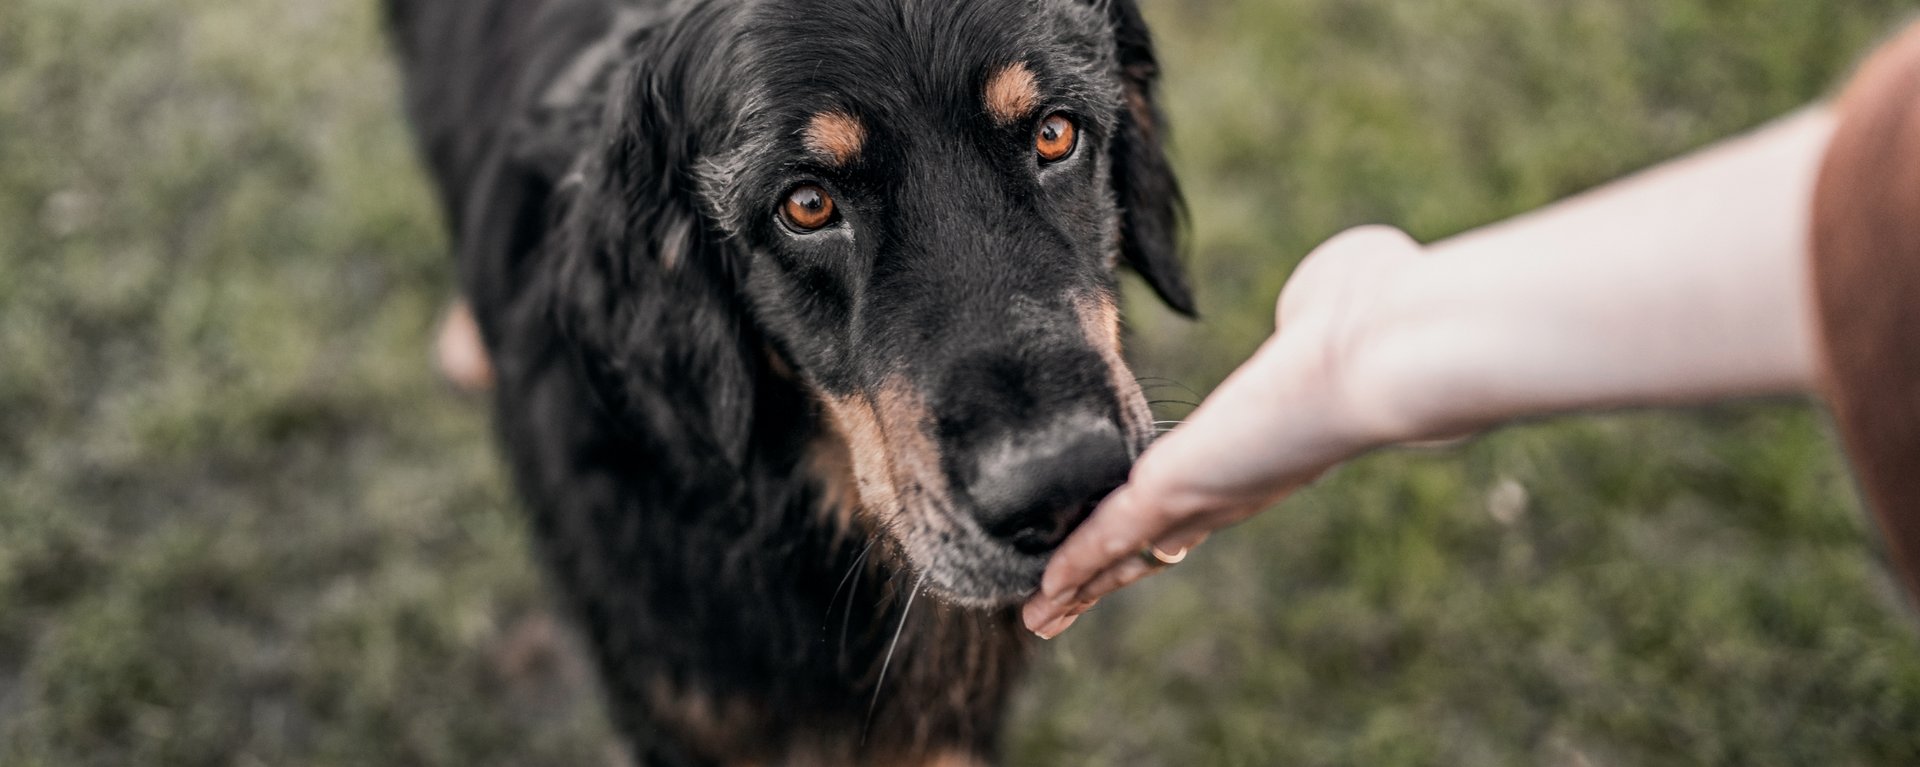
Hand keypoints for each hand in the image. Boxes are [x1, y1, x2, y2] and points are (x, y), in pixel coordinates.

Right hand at [1022, 226, 1430, 637]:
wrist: (1385, 349)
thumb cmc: (1373, 311)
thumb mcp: (1326, 299)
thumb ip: (1305, 306)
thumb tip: (1304, 307)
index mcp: (1268, 448)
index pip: (1202, 497)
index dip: (1163, 518)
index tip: (1134, 531)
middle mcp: (1238, 487)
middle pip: (1158, 546)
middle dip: (1109, 574)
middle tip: (1068, 603)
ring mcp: (1206, 494)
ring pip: (1128, 553)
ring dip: (1081, 586)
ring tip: (1039, 619)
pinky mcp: (1176, 488)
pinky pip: (1110, 533)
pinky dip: (1075, 564)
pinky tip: (1043, 592)